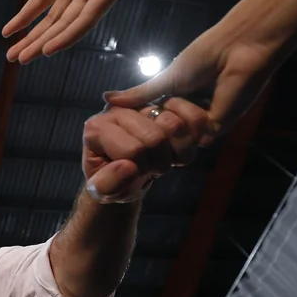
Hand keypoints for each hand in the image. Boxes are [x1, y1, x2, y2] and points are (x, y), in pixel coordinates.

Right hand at [2, 0, 181, 63]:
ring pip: (65, 26)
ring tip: (24, 60)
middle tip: (12, 59)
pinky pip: (85, 20)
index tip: (7, 32)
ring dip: (44, 43)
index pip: (41, 0)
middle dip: (30, 39)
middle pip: (51, 20)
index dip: (25, 16)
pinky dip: (68, 35)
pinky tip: (49, 50)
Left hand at [82, 99, 208, 203]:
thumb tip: (129, 167)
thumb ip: (108, 184)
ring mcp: (143, 105)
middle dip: (159, 161)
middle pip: (156, 137)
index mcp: (97, 127)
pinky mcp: (166, 106)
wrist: (126, 173)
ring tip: (166, 157)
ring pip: (176, 125)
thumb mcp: (103, 191)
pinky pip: (193, 116)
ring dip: (179, 150)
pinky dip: (199, 134)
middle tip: (151, 167)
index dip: (139, 168)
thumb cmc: (111, 180)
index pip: (132, 149)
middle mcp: (119, 109)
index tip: (132, 172)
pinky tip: (193, 145)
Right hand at [102, 23, 277, 137]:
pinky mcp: (219, 128)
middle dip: (160, 119)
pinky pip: (196, 137)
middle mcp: (187, 118)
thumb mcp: (163, 80)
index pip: (148, 127)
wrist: (233, 51)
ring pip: (177, 138)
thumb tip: (105, 98)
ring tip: (189, 96)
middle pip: (161, 138)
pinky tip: (204, 100)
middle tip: (167, 101)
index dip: (142, 121)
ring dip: (179, 116)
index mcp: (174, 106)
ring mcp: (203, 125)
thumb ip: (137, 95)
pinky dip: (194, 119)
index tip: (140, 110)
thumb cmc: (201, 58)